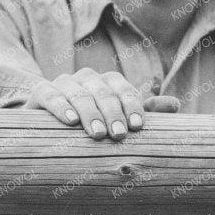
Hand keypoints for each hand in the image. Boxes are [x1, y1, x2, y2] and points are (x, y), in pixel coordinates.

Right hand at [29, 69, 179, 140]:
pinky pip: (50, 94)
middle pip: (102, 90)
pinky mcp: (40, 93)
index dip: (131, 105)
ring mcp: (62, 83)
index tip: (137, 127)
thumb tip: (174, 104)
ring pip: (78, 93)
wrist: (49, 129)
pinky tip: (69, 121)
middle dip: (112, 113)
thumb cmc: (91, 126)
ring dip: (90, 112)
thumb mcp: (118, 120)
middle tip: (118, 135)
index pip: (121, 88)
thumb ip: (144, 112)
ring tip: (98, 134)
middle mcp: (85, 78)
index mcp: (106, 82)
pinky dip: (59, 106)